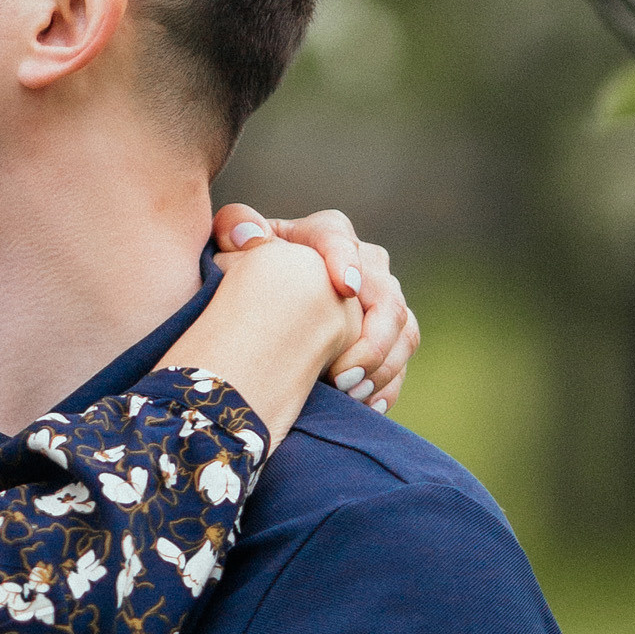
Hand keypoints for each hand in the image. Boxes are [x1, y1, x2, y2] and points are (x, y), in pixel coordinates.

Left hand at [213, 203, 417, 411]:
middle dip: (371, 338)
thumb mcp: (232, 246)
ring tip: (349, 394)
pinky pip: (401, 360)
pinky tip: (365, 406)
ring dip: (381, 366)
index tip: (345, 287)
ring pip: (403, 330)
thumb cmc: (245, 271)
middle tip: (339, 375)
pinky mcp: (389, 335)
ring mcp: (382, 300)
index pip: (338, 237)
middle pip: (386, 295)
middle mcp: (364, 263)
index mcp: (323, 235)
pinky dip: (387, 385)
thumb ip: (234, 228)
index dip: (345, 259)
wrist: (264, 304)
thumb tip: (248, 234)